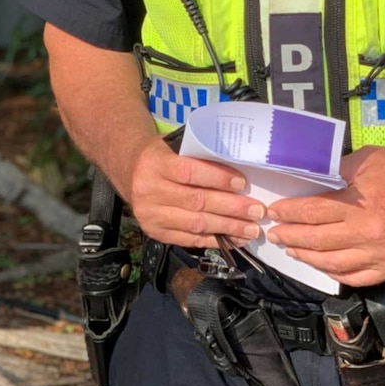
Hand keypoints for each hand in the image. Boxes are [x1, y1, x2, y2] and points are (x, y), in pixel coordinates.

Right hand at [128, 137, 264, 246]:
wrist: (128, 171)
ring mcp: (150, 214)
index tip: (242, 183)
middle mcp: (149, 190)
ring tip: (251, 228)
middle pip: (196, 201)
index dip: (217, 178)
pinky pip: (189, 239)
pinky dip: (214, 240)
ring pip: (195, 223)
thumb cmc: (159, 155)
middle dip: (231, 207)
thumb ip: (197, 154)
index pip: (189, 172)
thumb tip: (237, 164)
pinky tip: (234, 238)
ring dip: (227, 227)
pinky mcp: (155, 232)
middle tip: (256, 210)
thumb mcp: (172, 146)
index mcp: (154, 164)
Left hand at [266, 145, 384, 287]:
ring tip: (292, 251)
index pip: (312, 211)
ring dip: (307, 257)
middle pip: (317, 240)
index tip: (274, 212)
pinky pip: (357, 278)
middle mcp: (367, 233)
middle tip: (274, 233)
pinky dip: (335, 274)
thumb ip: (336, 170)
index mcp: (358, 205)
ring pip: (333, 263)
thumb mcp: (368, 160)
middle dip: (290, 237)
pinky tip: (322, 266)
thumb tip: (309, 178)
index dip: (289, 213)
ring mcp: (380, 254)